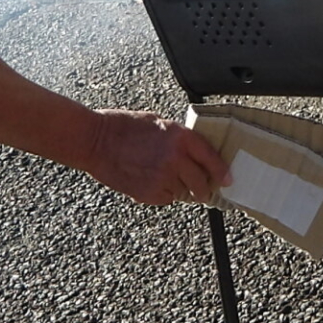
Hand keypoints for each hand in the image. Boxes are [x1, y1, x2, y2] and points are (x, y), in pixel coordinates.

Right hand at [82, 110, 227, 206]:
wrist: (95, 141)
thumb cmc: (123, 127)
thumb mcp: (158, 124)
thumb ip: (179, 139)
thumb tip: (195, 153)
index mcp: (181, 138)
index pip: (211, 159)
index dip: (222, 172)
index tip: (227, 180)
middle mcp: (176, 159)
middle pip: (201, 183)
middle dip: (203, 189)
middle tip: (202, 191)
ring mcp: (163, 178)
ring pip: (183, 192)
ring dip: (179, 189)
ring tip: (161, 176)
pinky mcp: (150, 193)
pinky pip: (166, 198)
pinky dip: (162, 194)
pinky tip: (148, 180)